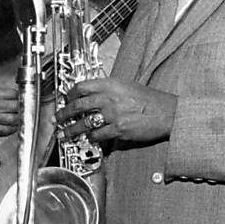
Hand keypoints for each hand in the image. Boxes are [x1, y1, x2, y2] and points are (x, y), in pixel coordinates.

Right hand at [0, 87, 20, 135]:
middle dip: (23, 106)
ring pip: (14, 120)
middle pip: (16, 107)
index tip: (24, 95)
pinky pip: (6, 130)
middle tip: (26, 105)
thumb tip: (14, 95)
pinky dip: (13, 127)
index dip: (21, 95)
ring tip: (22, 114)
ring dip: (20, 117)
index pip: (13, 94)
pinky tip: (15, 124)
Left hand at [55, 78, 176, 142]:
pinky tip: (88, 138)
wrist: (166, 112)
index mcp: (110, 84)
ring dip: (72, 130)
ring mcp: (113, 115)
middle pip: (78, 106)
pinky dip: (91, 137)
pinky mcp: (118, 130)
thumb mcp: (127, 86)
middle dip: (64, 114)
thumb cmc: (150, 99)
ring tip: (65, 134)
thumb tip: (93, 95)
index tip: (65, 99)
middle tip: (57, 118)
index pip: (81, 87)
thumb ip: (109, 89)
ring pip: (84, 123)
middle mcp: (109, 98)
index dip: (69, 94)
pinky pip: (98, 135)